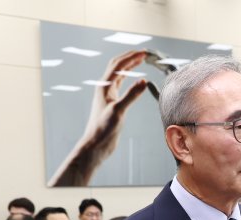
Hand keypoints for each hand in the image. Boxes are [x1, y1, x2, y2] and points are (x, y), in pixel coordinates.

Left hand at [48, 50, 149, 186]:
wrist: (96, 144)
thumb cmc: (103, 129)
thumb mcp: (118, 111)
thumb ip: (131, 95)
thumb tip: (144, 81)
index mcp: (104, 87)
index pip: (118, 65)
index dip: (131, 57)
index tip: (144, 53)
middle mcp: (105, 89)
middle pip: (117, 66)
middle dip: (130, 58)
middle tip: (144, 53)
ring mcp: (108, 96)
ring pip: (119, 75)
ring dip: (129, 66)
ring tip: (141, 61)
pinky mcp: (113, 104)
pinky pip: (121, 85)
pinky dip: (129, 79)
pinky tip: (137, 80)